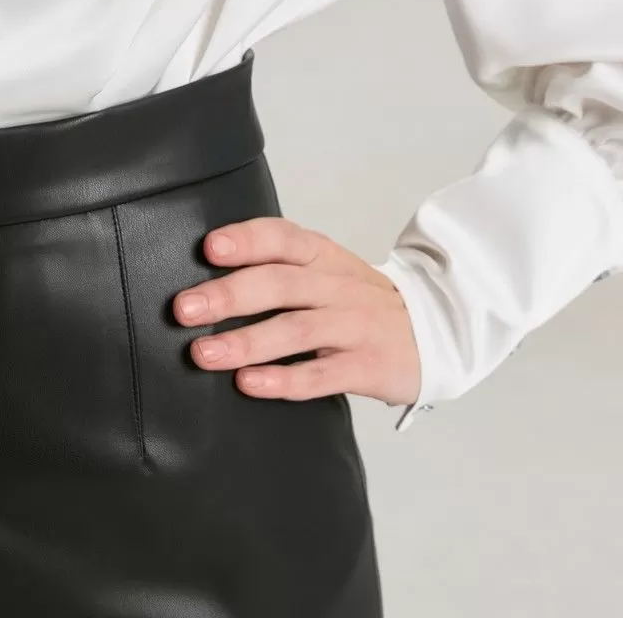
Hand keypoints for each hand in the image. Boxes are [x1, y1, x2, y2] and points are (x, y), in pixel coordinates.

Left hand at [171, 216, 421, 409]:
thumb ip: (280, 270)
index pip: (283, 238)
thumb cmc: (361, 303)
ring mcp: (355, 325)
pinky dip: (284, 379)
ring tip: (203, 353)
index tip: (209, 248)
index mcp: (324, 257)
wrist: (438, 330)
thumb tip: (206, 278)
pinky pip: (322, 373)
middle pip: (280, 283)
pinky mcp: (369, 365)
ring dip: (246, 341)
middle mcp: (337, 286)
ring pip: (296, 329)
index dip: (247, 240)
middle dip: (229, 295)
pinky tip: (250, 384)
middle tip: (184, 309)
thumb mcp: (328, 273)